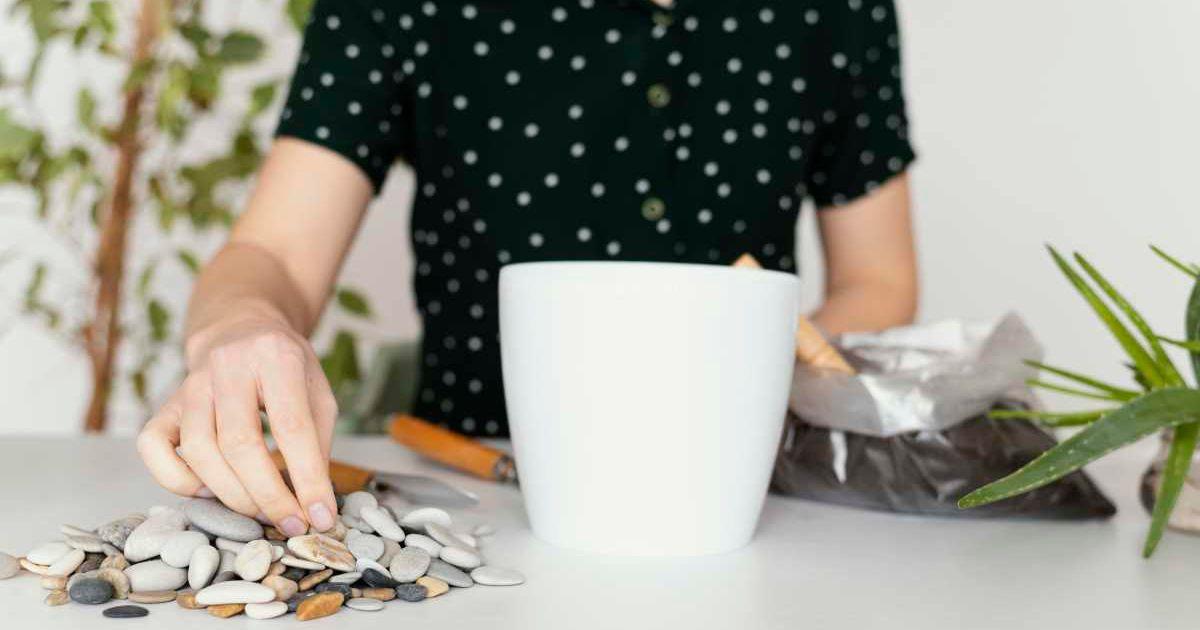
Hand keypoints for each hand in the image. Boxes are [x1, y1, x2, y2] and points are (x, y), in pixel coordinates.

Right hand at [137, 314, 338, 536]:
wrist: (241, 330)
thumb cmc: (286, 369)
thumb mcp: (318, 393)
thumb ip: (317, 442)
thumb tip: (314, 504)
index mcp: (276, 356)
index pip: (291, 426)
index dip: (307, 478)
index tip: (321, 516)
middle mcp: (228, 366)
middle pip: (239, 443)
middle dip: (268, 495)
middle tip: (290, 523)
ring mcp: (190, 384)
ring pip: (199, 451)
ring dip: (232, 495)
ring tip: (261, 511)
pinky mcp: (165, 403)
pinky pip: (153, 447)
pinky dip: (177, 480)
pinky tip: (210, 490)